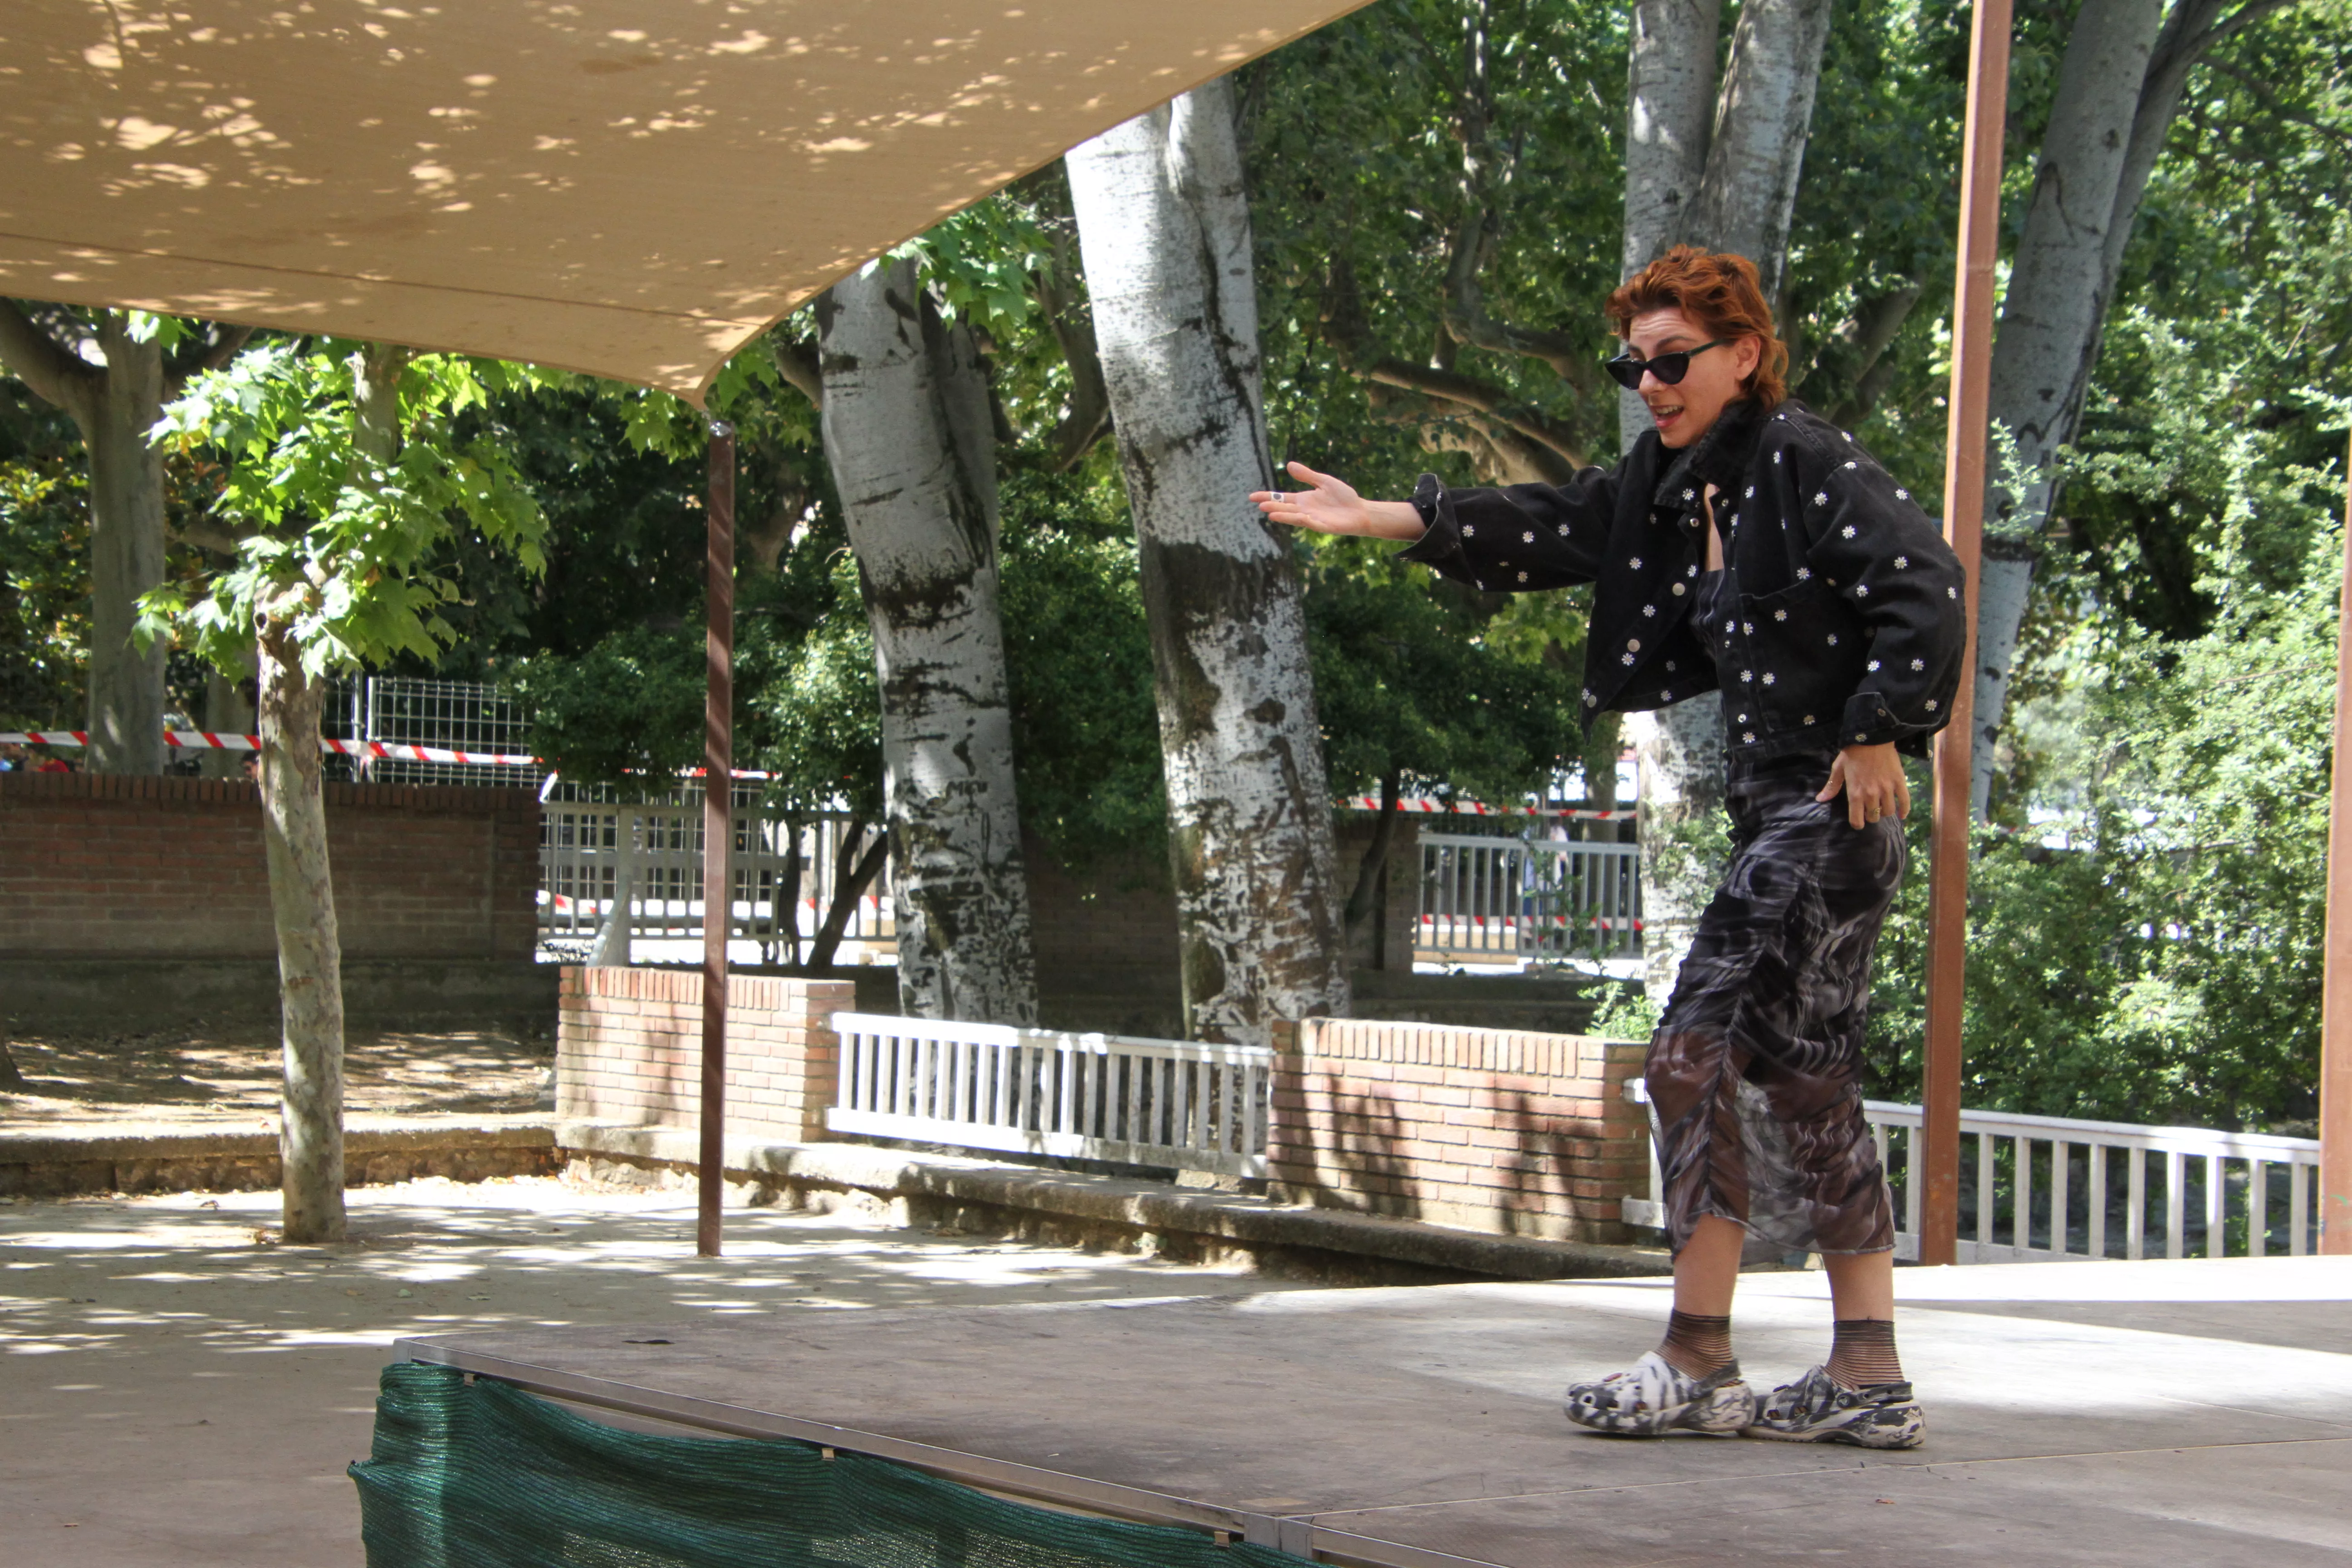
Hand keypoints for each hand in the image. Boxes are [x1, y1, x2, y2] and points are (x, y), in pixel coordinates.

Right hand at [1250, 461, 1425, 539]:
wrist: (1360, 511)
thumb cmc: (1344, 497)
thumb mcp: (1324, 481)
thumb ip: (1307, 475)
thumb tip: (1289, 465)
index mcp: (1303, 499)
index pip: (1281, 497)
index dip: (1268, 496)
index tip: (1252, 497)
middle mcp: (1304, 509)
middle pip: (1284, 507)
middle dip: (1272, 505)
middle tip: (1258, 504)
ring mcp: (1312, 518)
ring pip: (1293, 516)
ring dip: (1282, 514)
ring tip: (1269, 512)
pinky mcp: (1321, 526)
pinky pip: (1308, 522)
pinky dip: (1298, 519)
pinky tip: (1290, 517)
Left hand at [1817, 743, 1909, 829]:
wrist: (1872, 737)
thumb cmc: (1853, 753)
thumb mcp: (1838, 768)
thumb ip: (1832, 786)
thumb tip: (1820, 799)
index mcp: (1855, 793)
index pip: (1857, 820)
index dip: (1857, 823)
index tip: (1858, 820)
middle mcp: (1871, 795)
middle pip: (1874, 817)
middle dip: (1871, 816)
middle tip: (1870, 810)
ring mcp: (1887, 789)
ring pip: (1888, 811)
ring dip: (1885, 812)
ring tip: (1882, 807)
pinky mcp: (1899, 782)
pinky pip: (1905, 801)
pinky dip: (1905, 810)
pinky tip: (1902, 814)